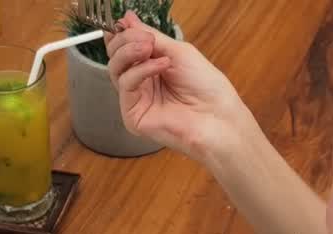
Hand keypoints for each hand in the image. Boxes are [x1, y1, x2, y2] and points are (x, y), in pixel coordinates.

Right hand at [105, 11, 255, 162]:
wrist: (217, 116)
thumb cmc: (206, 86)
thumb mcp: (178, 51)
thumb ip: (151, 36)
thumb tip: (128, 19)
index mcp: (151, 67)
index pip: (125, 48)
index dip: (122, 34)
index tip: (126, 22)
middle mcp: (141, 83)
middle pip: (115, 57)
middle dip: (125, 40)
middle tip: (144, 37)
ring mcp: (136, 99)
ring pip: (115, 69)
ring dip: (130, 52)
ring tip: (149, 46)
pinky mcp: (133, 115)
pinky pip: (126, 85)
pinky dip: (140, 70)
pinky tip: (160, 65)